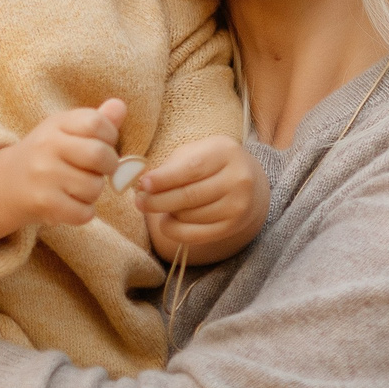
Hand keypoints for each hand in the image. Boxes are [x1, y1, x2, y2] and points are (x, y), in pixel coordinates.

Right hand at [0, 99, 128, 246]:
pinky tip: (69, 204)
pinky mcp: (43, 202)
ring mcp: (44, 175)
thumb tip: (120, 106)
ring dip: (92, 192)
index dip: (110, 137)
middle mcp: (47, 145)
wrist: (3, 185)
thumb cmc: (45, 155)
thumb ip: (97, 121)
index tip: (102, 145)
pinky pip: (84, 213)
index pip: (97, 123)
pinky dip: (83, 213)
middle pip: (100, 156)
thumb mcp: (65, 131)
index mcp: (56, 123)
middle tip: (96, 171)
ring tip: (76, 188)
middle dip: (108, 167)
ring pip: (94, 187)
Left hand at [135, 135, 267, 258]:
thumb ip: (170, 166)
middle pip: (189, 196)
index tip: (142, 184)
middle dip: (158, 200)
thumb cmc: (211, 164)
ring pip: (189, 216)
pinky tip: (167, 222)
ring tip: (160, 205)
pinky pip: (195, 235)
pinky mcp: (233, 227)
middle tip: (139, 201)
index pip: (191, 168)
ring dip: (167, 213)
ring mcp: (238, 205)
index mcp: (226, 153)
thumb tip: (142, 185)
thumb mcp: (195, 153)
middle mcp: (237, 179)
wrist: (248, 183)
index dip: (164, 179)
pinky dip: (174, 230)